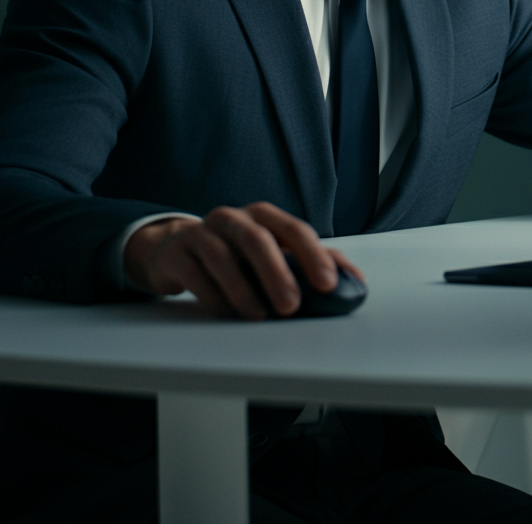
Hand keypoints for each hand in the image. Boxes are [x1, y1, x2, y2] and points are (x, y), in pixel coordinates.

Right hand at [123, 202, 363, 319]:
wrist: (175, 249)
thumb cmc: (235, 253)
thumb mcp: (273, 253)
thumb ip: (313, 263)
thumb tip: (355, 281)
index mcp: (263, 216)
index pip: (294, 229)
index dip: (313, 255)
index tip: (327, 284)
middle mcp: (233, 218)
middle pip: (258, 239)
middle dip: (277, 273)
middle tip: (291, 306)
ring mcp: (202, 233)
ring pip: (222, 256)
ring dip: (243, 289)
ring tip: (258, 315)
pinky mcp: (177, 254)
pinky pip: (195, 275)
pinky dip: (214, 296)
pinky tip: (227, 312)